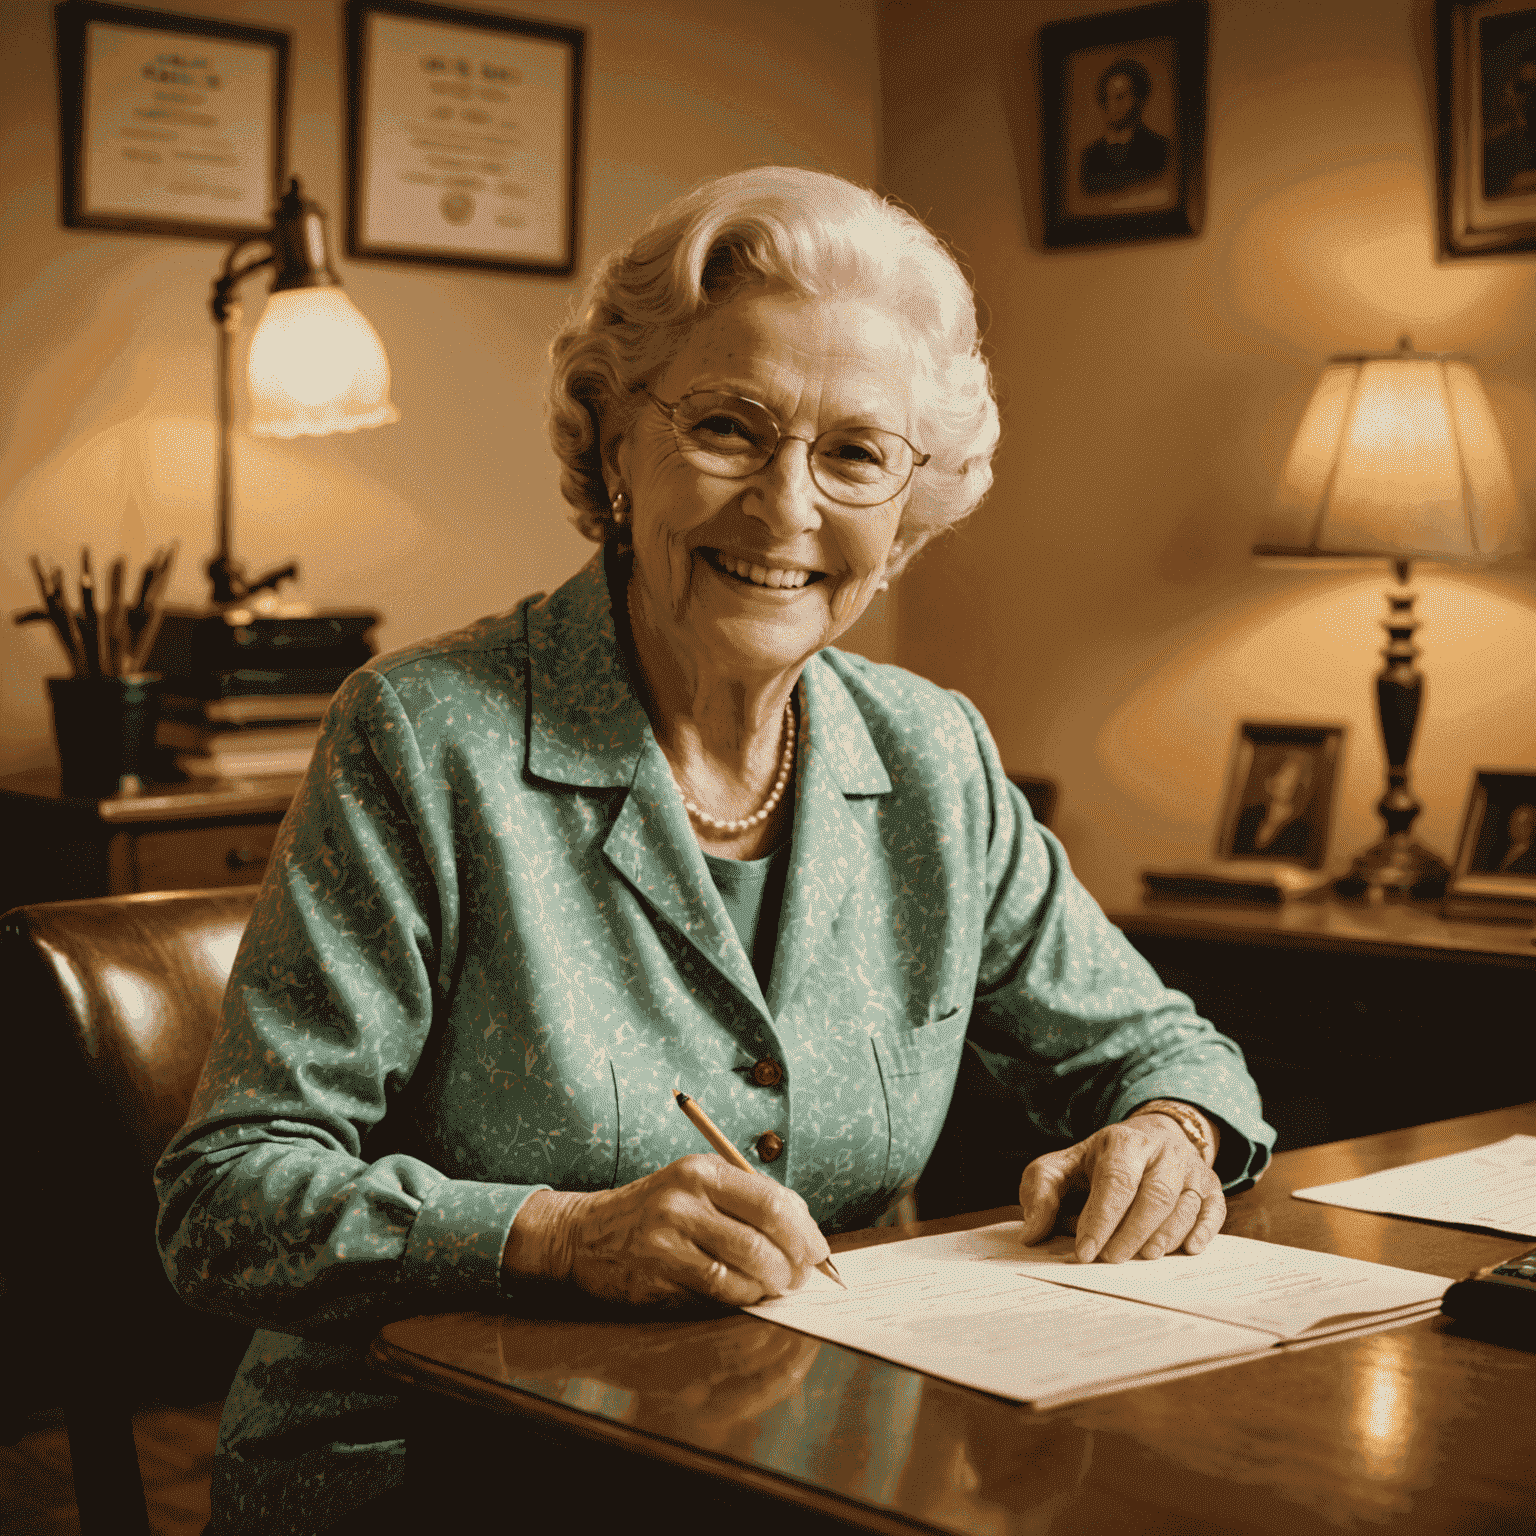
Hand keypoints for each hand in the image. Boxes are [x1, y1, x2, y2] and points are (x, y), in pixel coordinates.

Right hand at [503, 1154, 830, 1305]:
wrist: (582, 1236)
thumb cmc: (654, 1214)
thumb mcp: (694, 1188)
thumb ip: (745, 1202)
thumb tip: (805, 1234)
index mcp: (702, 1171)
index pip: (772, 1199)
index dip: (805, 1231)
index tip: (818, 1251)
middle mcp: (685, 1200)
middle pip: (764, 1237)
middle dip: (795, 1264)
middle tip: (802, 1277)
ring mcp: (668, 1238)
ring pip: (746, 1268)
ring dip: (772, 1285)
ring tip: (776, 1288)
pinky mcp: (656, 1275)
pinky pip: (718, 1293)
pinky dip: (743, 1299)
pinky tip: (746, 1296)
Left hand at [1016, 1115, 1223, 1262]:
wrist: (1150, 1137)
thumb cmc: (1099, 1162)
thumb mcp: (1062, 1166)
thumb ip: (1042, 1191)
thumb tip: (1032, 1232)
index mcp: (1123, 1142)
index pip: (1115, 1182)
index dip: (1101, 1219)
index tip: (1086, 1252)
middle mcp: (1162, 1151)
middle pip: (1154, 1195)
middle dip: (1132, 1232)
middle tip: (1111, 1260)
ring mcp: (1190, 1168)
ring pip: (1185, 1205)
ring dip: (1164, 1237)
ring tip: (1143, 1257)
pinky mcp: (1210, 1186)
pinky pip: (1214, 1211)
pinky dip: (1204, 1232)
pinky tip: (1187, 1249)